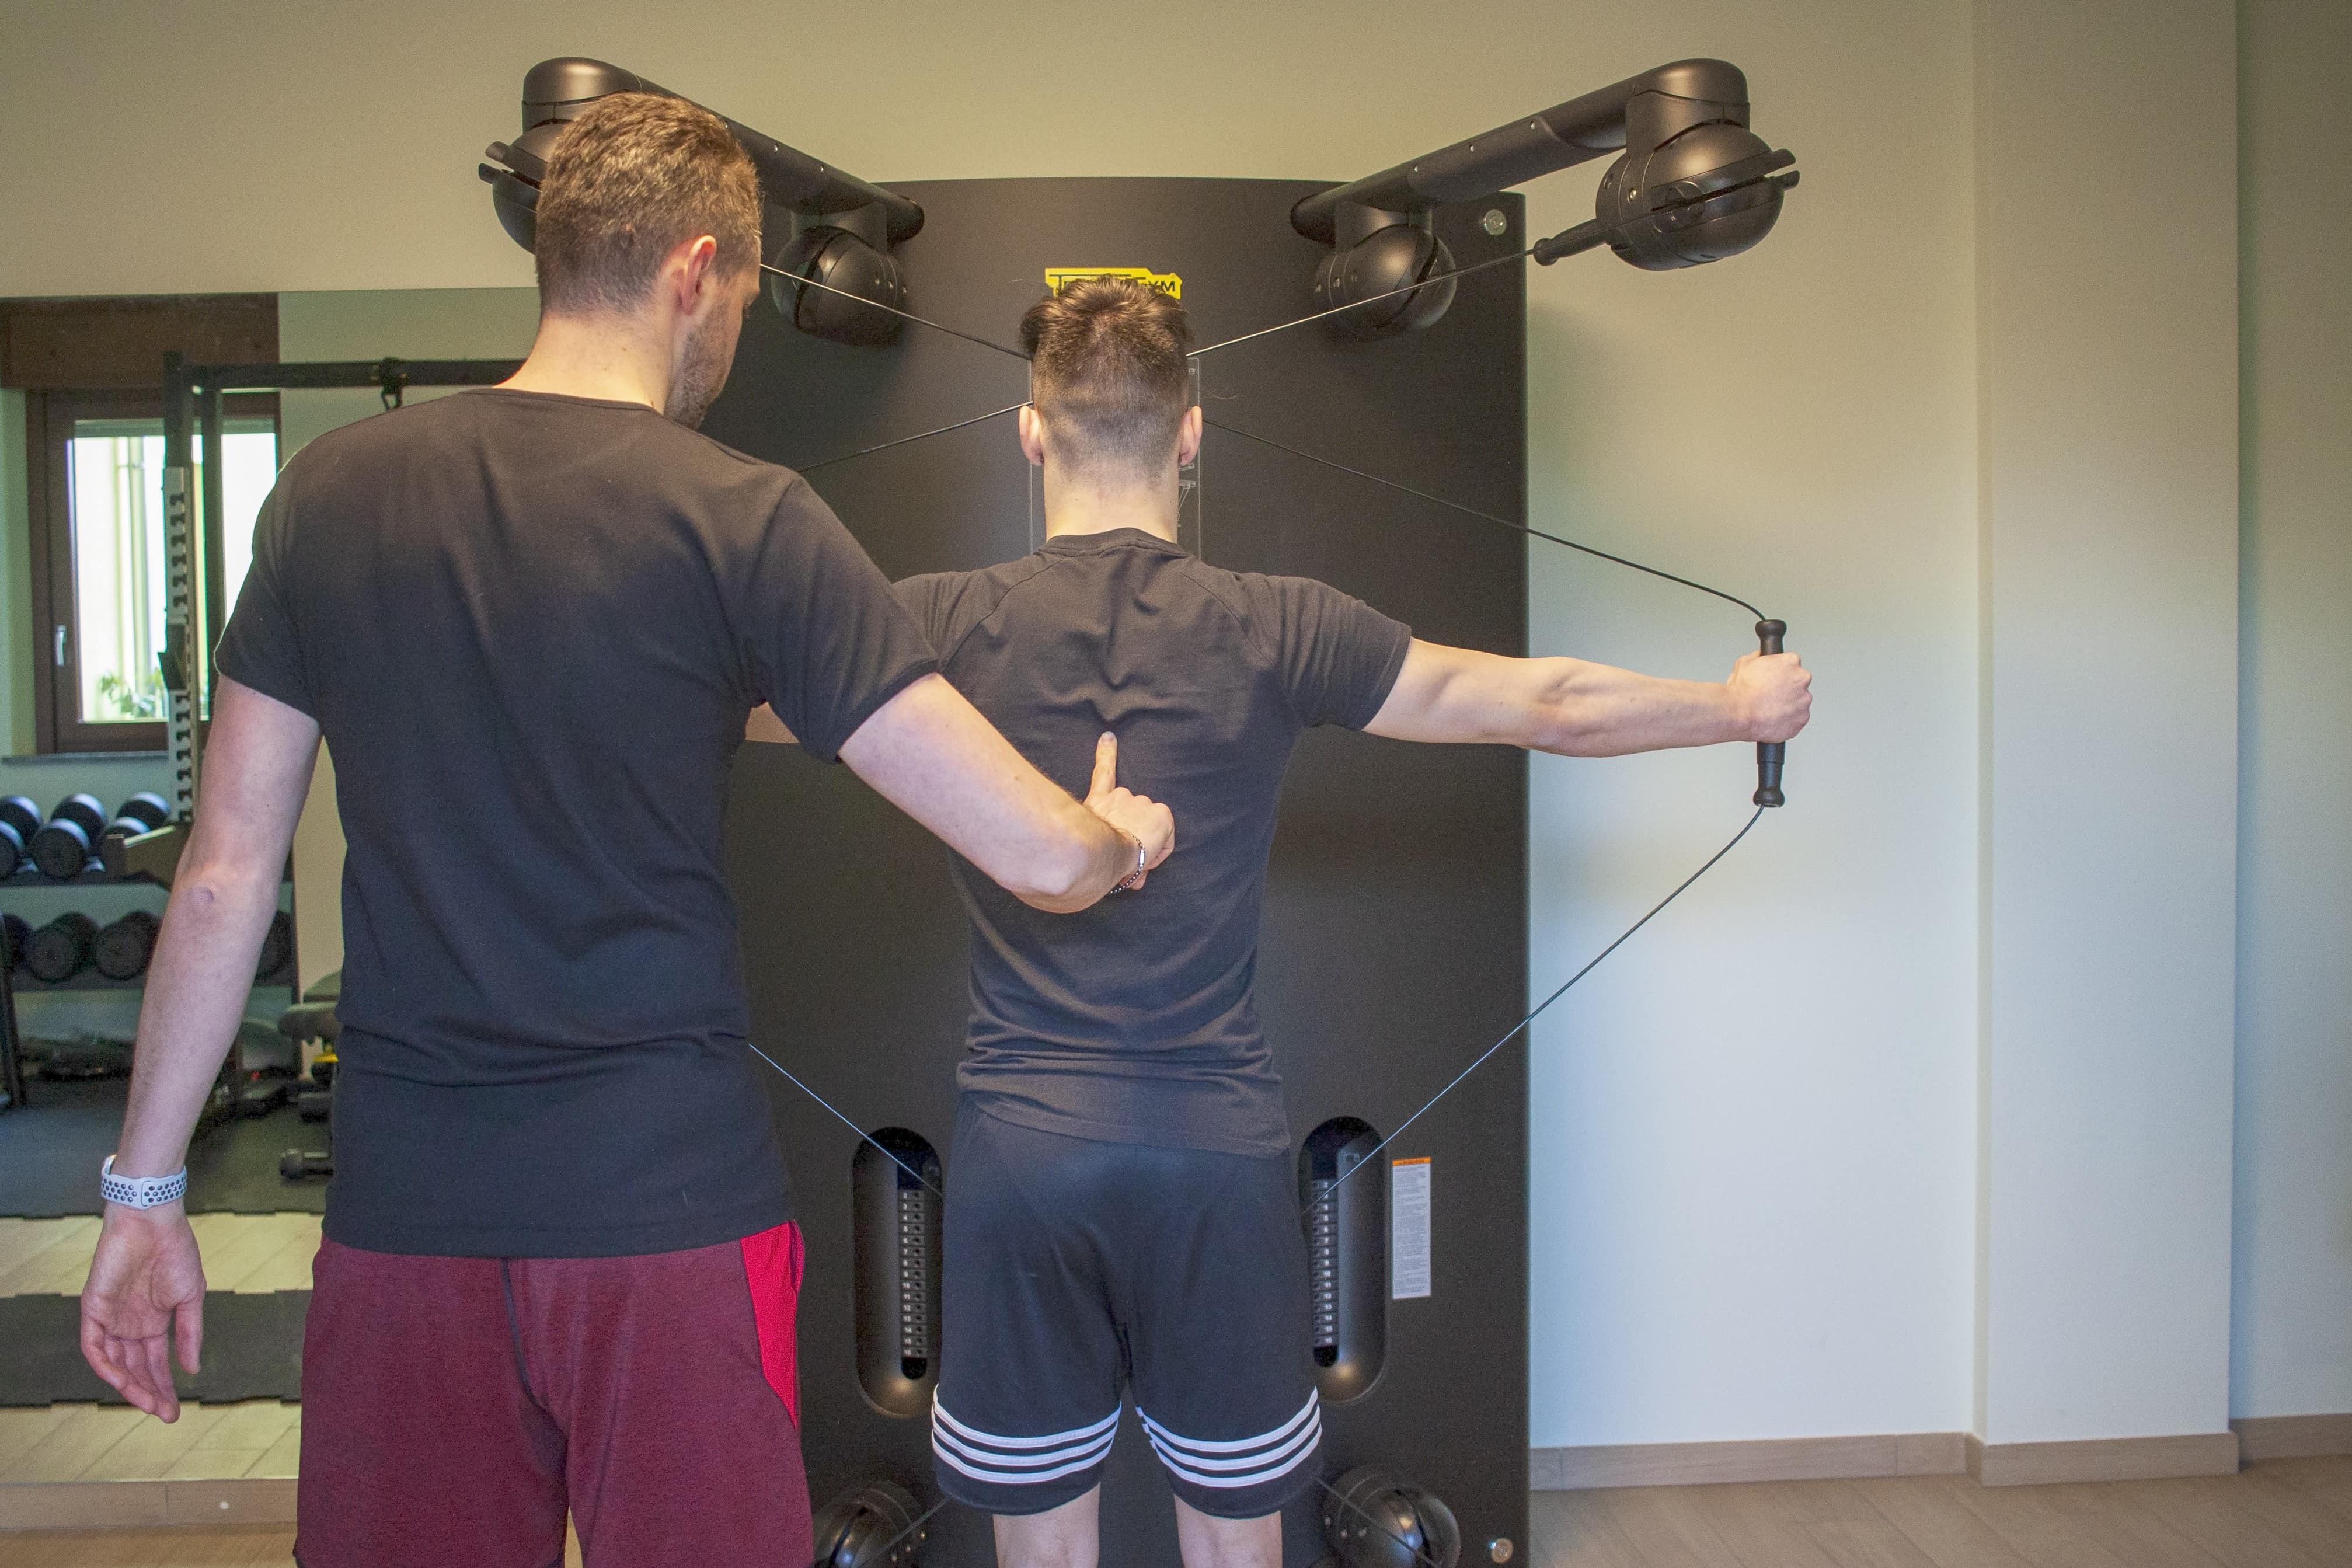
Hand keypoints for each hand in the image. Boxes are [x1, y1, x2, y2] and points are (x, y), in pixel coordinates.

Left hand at [80, 1205, 205, 1420]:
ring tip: (150, 1403)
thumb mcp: (191, 1296)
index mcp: (152, 1322)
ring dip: (130, 1386)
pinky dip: (105, 1365)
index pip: (154, 1363)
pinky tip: (122, 1379)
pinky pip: (93, 1345)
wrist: (153, 1222)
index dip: (165, 1386)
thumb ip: (190, 1333)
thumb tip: (192, 1369)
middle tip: (166, 1413)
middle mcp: (128, 1325)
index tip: (176, 1410)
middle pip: (134, 1368)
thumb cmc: (175, 1251)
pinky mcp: (93, 1309)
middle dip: (149, 1392)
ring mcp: (109, 1318)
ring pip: (114, 1363)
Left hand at [1083, 733, 1173, 887]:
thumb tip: (1135, 878)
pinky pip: (1104, 771)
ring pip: (1121, 812)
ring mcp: (1123, 797)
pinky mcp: (1101, 795)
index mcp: (1163, 817)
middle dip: (1131, 841)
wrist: (1105, 853)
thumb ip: (1140, 868)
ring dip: (1117, 827)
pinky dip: (1105, 754)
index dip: (1148, 857)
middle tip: (1121, 860)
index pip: (1160, 839)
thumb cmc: (1126, 861)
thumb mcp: (1144, 868)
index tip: (1139, 868)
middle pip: (1139, 825)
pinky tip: (1107, 737)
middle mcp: (1144, 802)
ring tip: (1108, 844)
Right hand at [1729, 649, 1812, 742]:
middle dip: (1787, 687)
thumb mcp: (1744, 663)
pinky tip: (1773, 718)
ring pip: (1799, 701)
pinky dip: (1788, 720)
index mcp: (1790, 662)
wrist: (1739, 714)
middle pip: (1798, 682)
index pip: (1791, 663)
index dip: (1780, 671)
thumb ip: (1758, 657)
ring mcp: (1803, 700)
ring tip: (1770, 708)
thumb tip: (1760, 656)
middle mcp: (1801, 679)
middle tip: (1771, 694)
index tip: (1774, 678)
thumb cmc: (1741, 691)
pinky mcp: (1802, 719)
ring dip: (1788, 704)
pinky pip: (1797, 718)